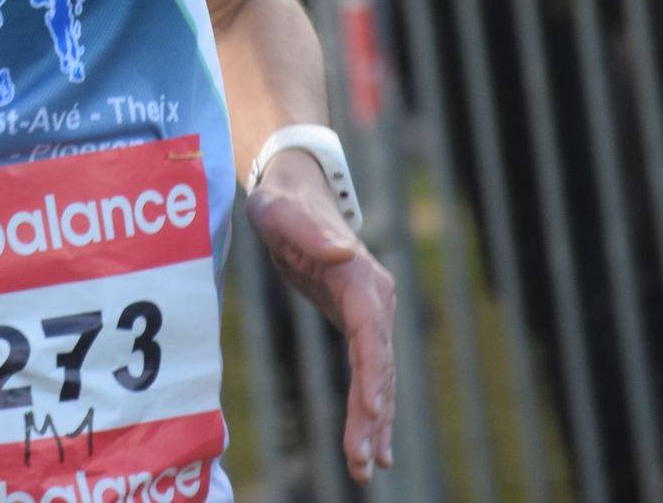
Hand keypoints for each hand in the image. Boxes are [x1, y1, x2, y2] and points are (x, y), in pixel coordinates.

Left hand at [247, 149, 396, 483]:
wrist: (294, 193)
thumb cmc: (284, 205)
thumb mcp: (285, 214)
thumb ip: (312, 233)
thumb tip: (345, 250)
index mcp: (361, 279)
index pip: (371, 333)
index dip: (372, 373)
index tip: (372, 410)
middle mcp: (377, 301)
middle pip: (379, 366)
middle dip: (372, 416)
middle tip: (365, 463)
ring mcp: (372, 316)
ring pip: (378, 378)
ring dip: (374, 424)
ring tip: (370, 468)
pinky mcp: (359, 327)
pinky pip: (368, 375)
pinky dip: (372, 410)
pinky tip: (374, 446)